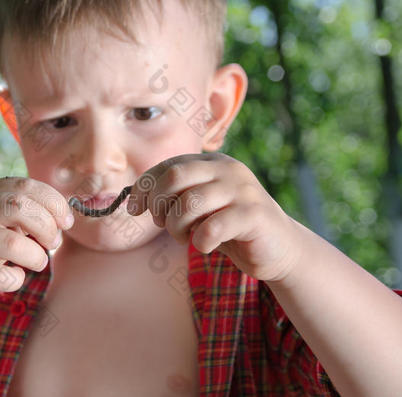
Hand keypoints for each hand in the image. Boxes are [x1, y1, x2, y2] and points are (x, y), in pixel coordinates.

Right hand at [0, 177, 73, 305]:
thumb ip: (26, 211)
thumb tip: (63, 218)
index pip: (26, 186)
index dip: (54, 203)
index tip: (66, 222)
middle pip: (20, 208)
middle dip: (47, 227)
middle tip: (52, 243)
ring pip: (13, 244)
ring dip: (36, 256)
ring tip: (38, 261)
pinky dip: (16, 279)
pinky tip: (14, 277)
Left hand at [126, 153, 300, 281]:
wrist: (278, 247)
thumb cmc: (229, 227)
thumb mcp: (198, 208)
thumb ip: (173, 197)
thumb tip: (132, 198)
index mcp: (211, 163)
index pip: (166, 166)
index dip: (144, 188)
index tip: (134, 210)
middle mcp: (226, 169)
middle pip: (174, 176)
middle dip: (158, 204)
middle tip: (162, 224)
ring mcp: (242, 189)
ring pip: (190, 203)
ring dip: (177, 227)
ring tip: (187, 237)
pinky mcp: (254, 214)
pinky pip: (213, 226)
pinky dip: (200, 241)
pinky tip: (206, 245)